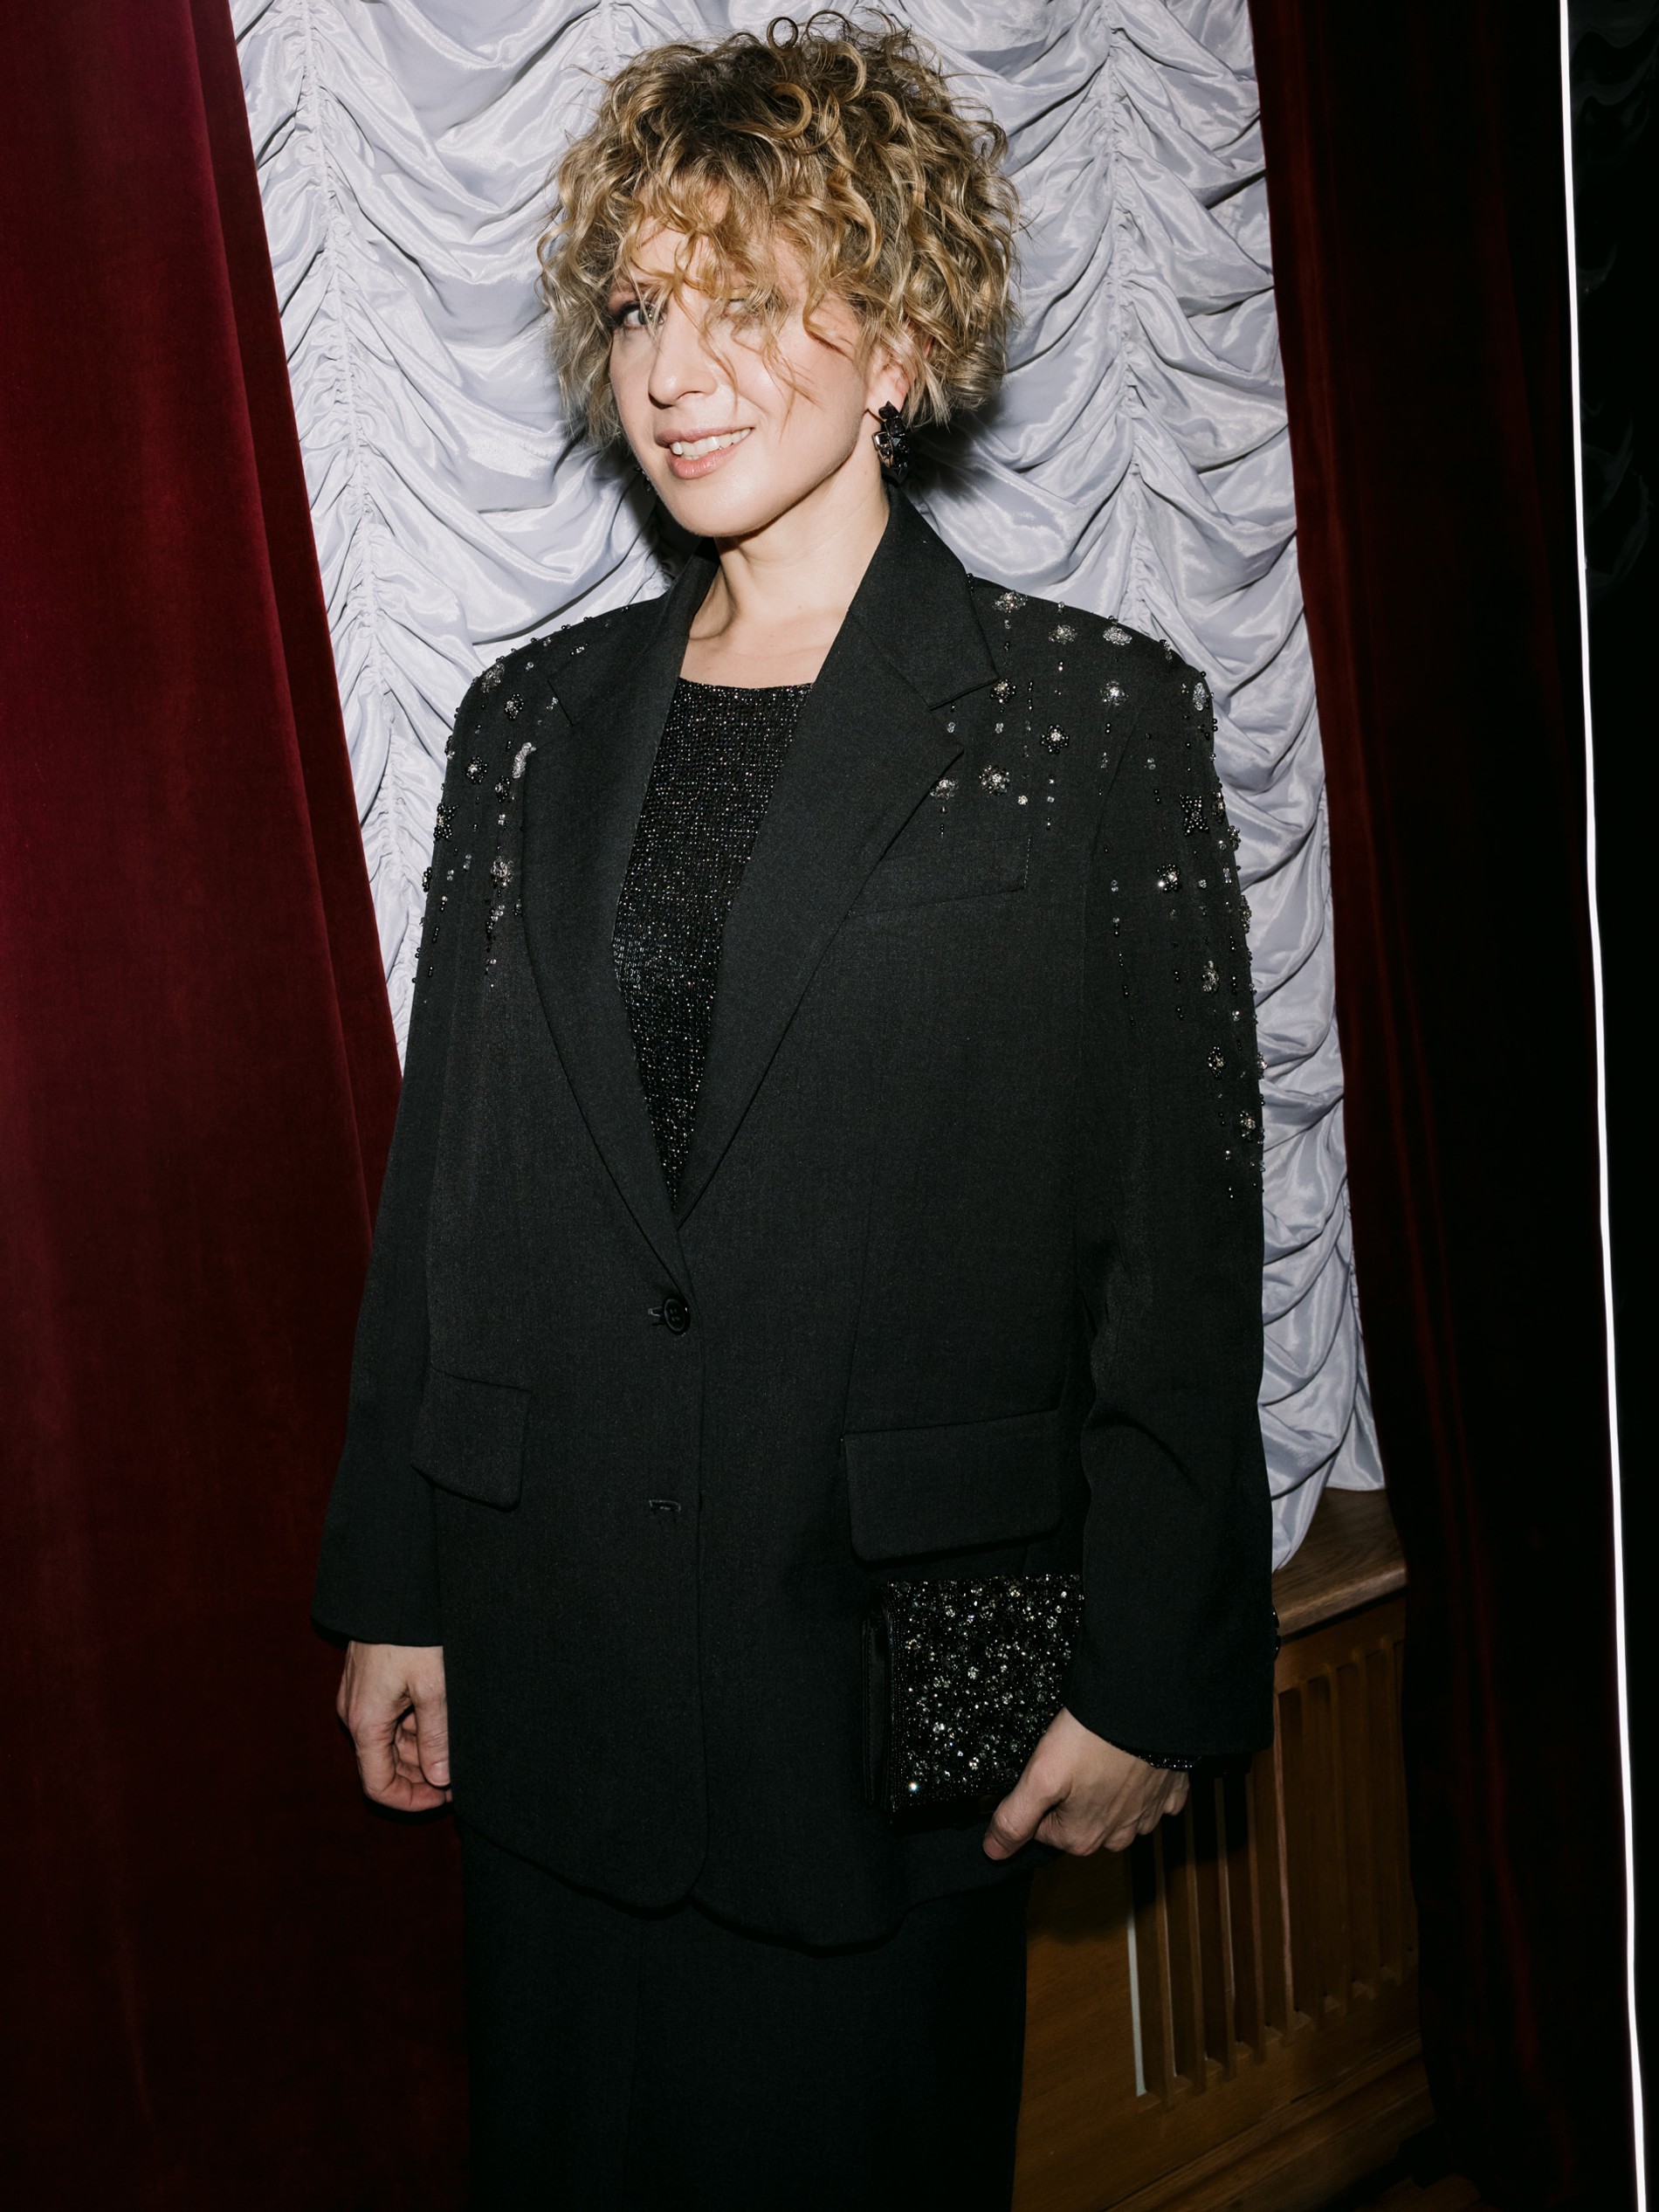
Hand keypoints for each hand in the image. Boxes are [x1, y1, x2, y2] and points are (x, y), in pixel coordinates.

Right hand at [336, 1642, 451, 1811]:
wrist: (393, 1588)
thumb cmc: (411, 1635)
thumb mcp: (433, 1688)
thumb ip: (436, 1737)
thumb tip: (440, 1778)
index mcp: (365, 1723)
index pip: (377, 1785)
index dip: (411, 1800)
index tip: (444, 1798)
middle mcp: (355, 1714)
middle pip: (385, 1763)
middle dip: (422, 1773)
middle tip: (461, 1772)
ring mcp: (360, 1697)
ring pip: (390, 1740)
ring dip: (421, 1748)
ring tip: (458, 1743)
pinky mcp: (370, 1682)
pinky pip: (390, 1717)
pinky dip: (415, 1725)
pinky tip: (444, 1717)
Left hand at [983, 1707, 1189, 1859]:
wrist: (1148, 1709)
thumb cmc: (1092, 1740)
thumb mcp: (1040, 1776)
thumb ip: (1014, 1819)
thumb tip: (993, 1852)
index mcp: (1081, 1838)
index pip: (1043, 1827)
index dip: (1039, 1794)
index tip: (1046, 1768)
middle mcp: (1117, 1837)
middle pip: (1079, 1820)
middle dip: (1073, 1794)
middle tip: (1074, 1756)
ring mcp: (1147, 1817)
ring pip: (1115, 1810)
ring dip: (1107, 1788)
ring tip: (1102, 1753)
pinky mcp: (1170, 1794)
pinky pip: (1150, 1796)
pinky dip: (1141, 1781)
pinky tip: (1133, 1760)